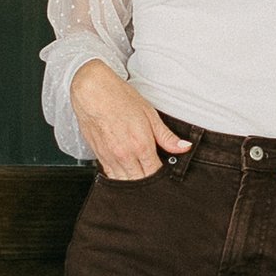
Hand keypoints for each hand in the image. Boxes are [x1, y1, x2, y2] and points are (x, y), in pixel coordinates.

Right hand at [72, 61, 188, 180]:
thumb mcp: (149, 114)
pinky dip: (120, 177)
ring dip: (134, 181)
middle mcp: (125, 155)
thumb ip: (166, 136)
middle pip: (141, 182)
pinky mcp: (99, 156)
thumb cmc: (119, 98)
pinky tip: (126, 170)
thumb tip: (184, 147)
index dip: (162, 175)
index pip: (155, 173)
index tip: (165, 170)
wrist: (92, 92)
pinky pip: (111, 176)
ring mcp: (110, 158)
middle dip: (149, 180)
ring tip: (140, 172)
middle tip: (153, 172)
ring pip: (125, 183)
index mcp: (141, 145)